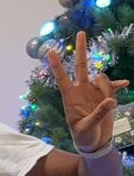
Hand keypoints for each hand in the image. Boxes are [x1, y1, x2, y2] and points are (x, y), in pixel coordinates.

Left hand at [48, 31, 128, 152]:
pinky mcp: (104, 96)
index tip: (50, 51)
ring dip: (108, 87)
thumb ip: (98, 114)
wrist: (94, 143)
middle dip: (81, 49)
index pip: (62, 78)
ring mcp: (93, 92)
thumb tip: (110, 100)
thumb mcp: (87, 128)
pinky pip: (112, 87)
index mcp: (70, 98)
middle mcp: (81, 91)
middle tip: (80, 33)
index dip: (57, 65)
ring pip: (102, 78)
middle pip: (81, 66)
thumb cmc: (83, 137)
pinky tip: (125, 83)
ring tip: (109, 104)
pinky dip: (117, 84)